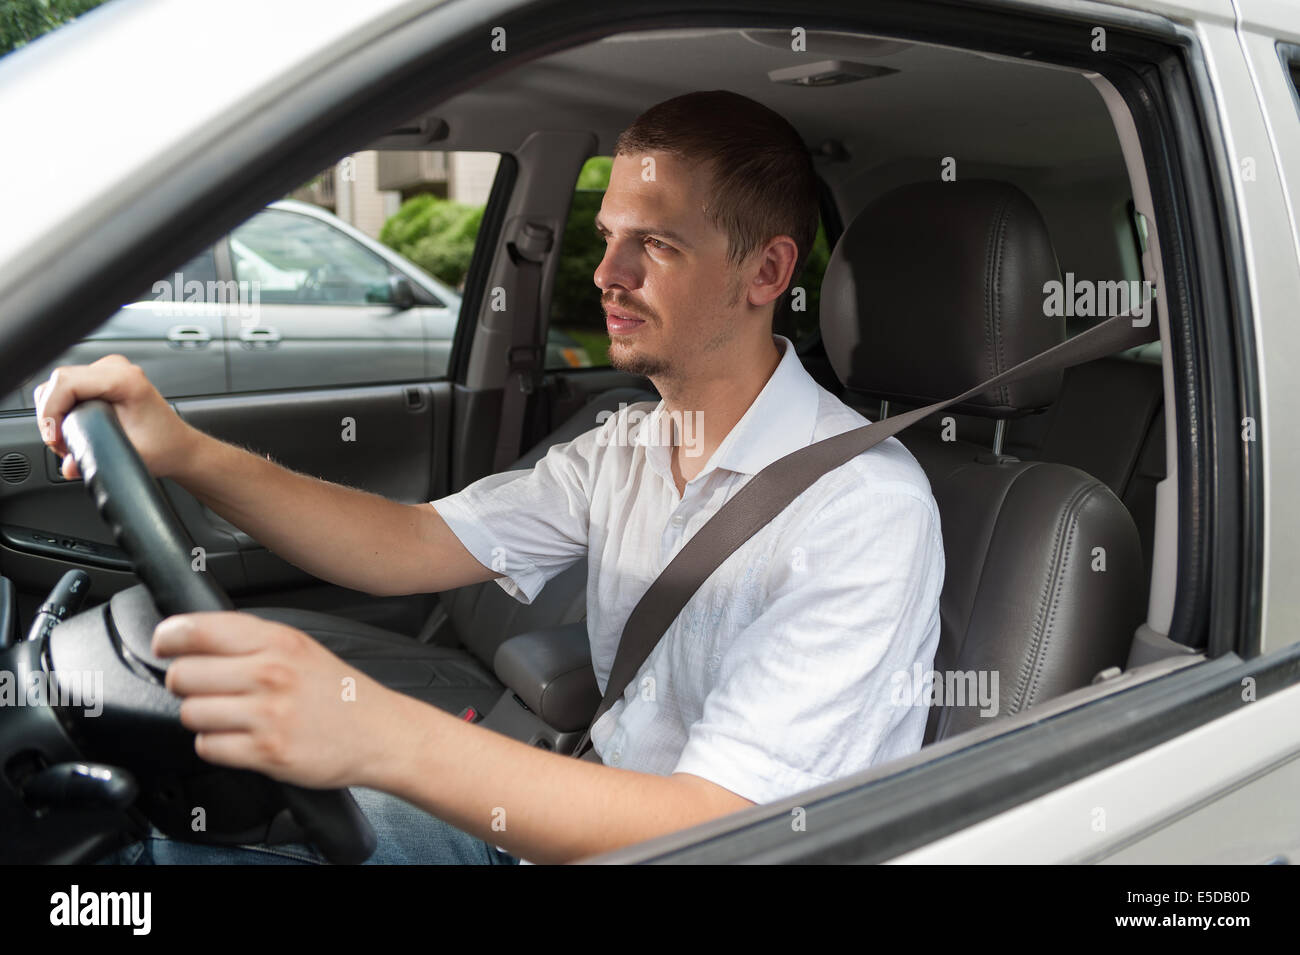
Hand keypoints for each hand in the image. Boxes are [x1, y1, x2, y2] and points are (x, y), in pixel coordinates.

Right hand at [34, 354, 198, 479]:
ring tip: (67, 440)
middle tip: (62, 445)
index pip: (65, 383)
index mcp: (125, 380)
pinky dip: (63, 407)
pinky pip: (69, 386)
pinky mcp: (104, 377)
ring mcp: (110, 369)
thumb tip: (68, 466)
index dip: (51, 412)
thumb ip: (96, 461)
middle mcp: (117, 368)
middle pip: (58, 381)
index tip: (56, 439)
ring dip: (55, 412)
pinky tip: (73, 428)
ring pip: (60, 383)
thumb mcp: (130, 456)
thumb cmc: (163, 447)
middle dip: (51, 415)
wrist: (179, 445)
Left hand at [154, 612, 407, 789]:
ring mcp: (268, 715)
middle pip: (183, 675)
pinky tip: (241, 738)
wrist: (382, 734)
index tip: (165, 645)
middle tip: (207, 689)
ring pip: (190, 714)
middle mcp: (270, 673)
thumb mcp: (302, 647)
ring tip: (230, 716)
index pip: (197, 629)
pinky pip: (208, 748)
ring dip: (202, 718)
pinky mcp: (267, 752)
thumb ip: (251, 639)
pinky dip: (217, 746)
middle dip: (187, 685)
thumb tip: (191, 637)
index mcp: (278, 641)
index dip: (170, 638)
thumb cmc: (341, 693)